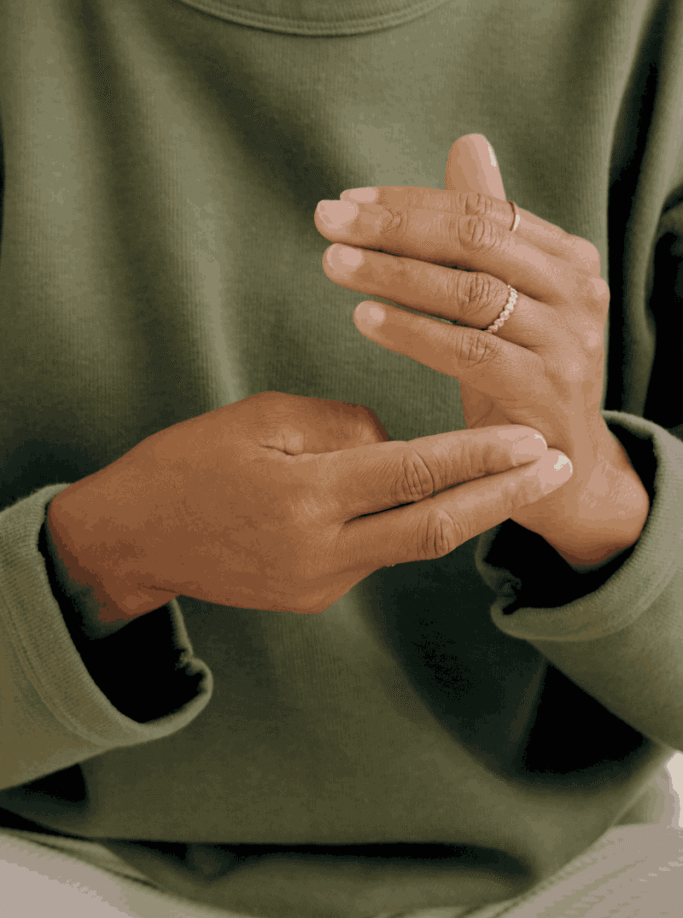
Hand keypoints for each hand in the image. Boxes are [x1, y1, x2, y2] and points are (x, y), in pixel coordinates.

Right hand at [46, 391, 570, 619]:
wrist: (134, 538)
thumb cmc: (189, 463)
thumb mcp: (260, 418)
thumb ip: (340, 428)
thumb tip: (394, 444)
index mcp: (306, 496)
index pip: (415, 473)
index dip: (480, 457)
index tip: (531, 441)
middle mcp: (322, 551)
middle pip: (436, 526)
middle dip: (504, 497)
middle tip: (556, 467)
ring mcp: (320, 583)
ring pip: (410, 540)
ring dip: (463, 508)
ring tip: (510, 474)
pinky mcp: (314, 597)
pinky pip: (375, 551)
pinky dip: (402, 518)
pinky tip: (416, 493)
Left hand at [316, 135, 649, 566]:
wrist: (562, 463)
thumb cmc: (524, 370)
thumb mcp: (509, 296)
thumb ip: (489, 226)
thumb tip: (468, 144)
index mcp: (568, 258)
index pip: (483, 211)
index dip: (411, 203)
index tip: (348, 201)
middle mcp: (577, 291)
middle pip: (476, 242)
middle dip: (395, 228)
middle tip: (328, 220)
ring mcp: (566, 342)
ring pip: (470, 294)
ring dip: (394, 275)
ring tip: (334, 264)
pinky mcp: (545, 390)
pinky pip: (468, 353)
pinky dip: (413, 333)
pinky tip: (365, 319)